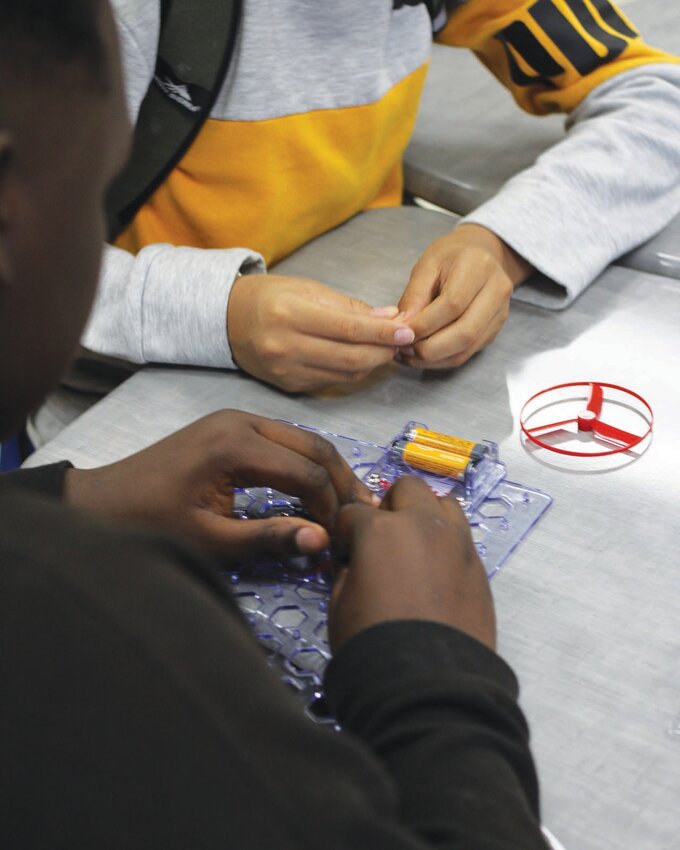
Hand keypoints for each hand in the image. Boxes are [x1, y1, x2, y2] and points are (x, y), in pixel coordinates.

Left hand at [64, 410, 376, 561]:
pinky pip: (284, 441)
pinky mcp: (232, 426)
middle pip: (314, 445)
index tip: (345, 539)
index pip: (307, 472)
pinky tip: (316, 489)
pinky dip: (305, 464)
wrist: (103, 502)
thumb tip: (324, 542)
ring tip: (347, 507)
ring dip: (328, 471)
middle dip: (342, 482)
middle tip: (363, 518)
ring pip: (303, 439)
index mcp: (235, 445)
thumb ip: (268, 538)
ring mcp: (236, 418)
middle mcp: (242, 420)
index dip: (332, 506)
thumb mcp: (210, 540)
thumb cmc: (152, 525)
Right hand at [227, 274, 414, 391]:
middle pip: (350, 358)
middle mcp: (286, 347)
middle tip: (402, 342)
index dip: (382, 334)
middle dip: (383, 351)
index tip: (407, 331)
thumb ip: (348, 307)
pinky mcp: (289, 386)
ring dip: (372, 363)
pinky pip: (332, 381)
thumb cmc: (270, 297)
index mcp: (291, 315)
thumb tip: (389, 319)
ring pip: (345, 374)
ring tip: (385, 349)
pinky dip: (352, 371)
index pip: (348, 329)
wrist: (227, 320)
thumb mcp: (307, 289)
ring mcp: (286, 371)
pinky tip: (361, 358)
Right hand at [329, 476, 494, 651]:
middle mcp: (423, 526)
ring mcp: (457, 544)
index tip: (342, 548)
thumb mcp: (340, 605)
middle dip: (390, 506)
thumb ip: (346, 570)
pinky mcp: (479, 568)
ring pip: (444, 505)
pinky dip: (446, 545)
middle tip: (380, 537)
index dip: (342, 530)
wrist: (429, 686)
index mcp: (381, 530)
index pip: (353, 512)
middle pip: (407, 489)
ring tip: (414, 549)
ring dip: (425, 517)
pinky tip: (435, 576)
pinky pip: (461, 539)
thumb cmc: (373, 645)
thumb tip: (353, 560)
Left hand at [397, 224, 532, 368]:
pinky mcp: (494, 329)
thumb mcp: (426, 265)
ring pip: (466, 348)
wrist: (480, 253)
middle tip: (402, 349)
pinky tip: (422, 355)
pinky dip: (442, 359)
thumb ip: (414, 296)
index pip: (452, 305)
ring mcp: (499, 313)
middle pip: (465, 333)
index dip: (424, 324)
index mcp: (478, 267)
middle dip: (429, 348)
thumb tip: (402, 328)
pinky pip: (467, 353)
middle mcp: (497, 291)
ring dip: (434, 358)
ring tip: (409, 354)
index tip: (400, 332)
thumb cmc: (451, 256)